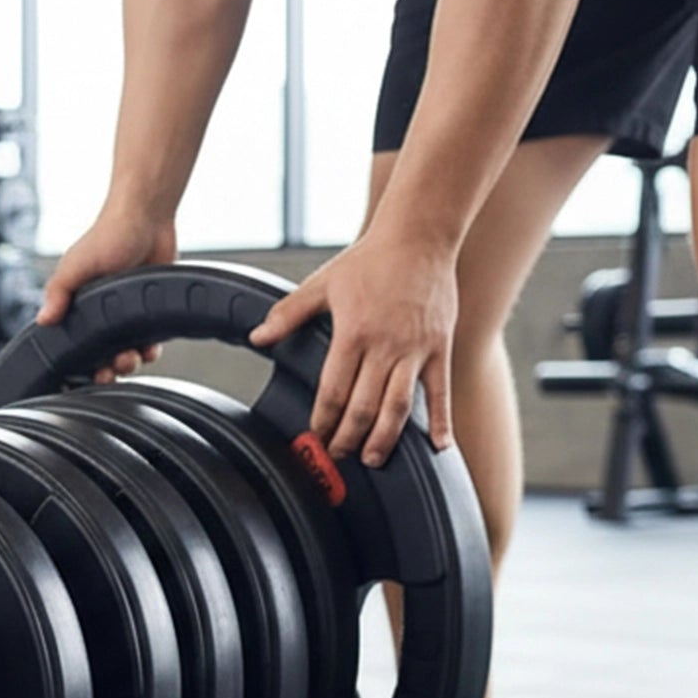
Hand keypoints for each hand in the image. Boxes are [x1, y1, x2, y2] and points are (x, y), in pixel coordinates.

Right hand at [38, 206, 176, 379]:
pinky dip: (150, 350)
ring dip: (129, 362)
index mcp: (77, 303)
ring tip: (131, 358)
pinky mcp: (148, 309)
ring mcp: (125, 312)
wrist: (148, 219)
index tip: (88, 372)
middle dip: (107, 367)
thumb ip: (58, 292)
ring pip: (125, 351)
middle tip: (112, 368)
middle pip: (100, 354)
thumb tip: (43, 320)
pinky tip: (150, 348)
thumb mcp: (75, 265)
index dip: (81, 363)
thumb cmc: (108, 234)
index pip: (74, 343)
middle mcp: (100, 311)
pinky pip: (148, 340)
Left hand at [248, 227, 456, 465]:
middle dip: (349, 438)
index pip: (334, 390)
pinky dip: (441, 420)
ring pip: (400, 406)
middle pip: (365, 406)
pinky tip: (439, 446)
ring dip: (386, 438)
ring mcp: (416, 349)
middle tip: (337, 456)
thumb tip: (257, 337)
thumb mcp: (322, 284)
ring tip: (373, 459)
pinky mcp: (440, 347)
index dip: (323, 420)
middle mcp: (386, 346)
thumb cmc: (369, 261)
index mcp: (353, 332)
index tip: (315, 436)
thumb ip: (288, 314)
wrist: (419, 237)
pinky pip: (440, 391)